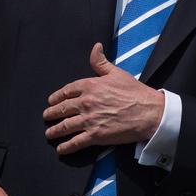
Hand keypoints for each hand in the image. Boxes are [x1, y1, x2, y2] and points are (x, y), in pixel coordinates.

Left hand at [43, 43, 164, 154]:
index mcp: (89, 86)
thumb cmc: (135, 92)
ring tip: (49, 133)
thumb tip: (95, 47)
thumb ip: (101, 62)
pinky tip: (60, 149)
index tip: (51, 101)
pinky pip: (75, 142)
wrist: (149, 112)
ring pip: (65, 126)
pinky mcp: (96, 135)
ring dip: (54, 131)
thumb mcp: (116, 72)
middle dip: (51, 114)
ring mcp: (89, 120)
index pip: (66, 91)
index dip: (56, 97)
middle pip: (62, 109)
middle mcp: (85, 102)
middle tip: (46, 117)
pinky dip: (66, 146)